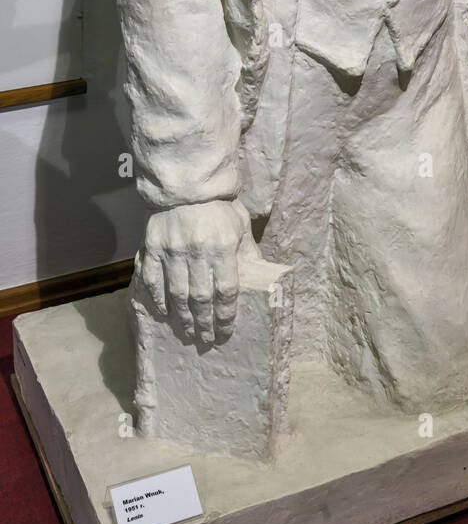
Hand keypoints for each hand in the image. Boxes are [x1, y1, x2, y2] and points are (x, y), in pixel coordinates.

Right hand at [137, 199, 254, 343]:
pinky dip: (157, 300)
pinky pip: (153, 280)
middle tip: (206, 339)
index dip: (226, 316)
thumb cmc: (219, 206)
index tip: (226, 332)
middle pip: (201, 298)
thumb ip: (247, 253)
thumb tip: (259, 279)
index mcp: (223, 246)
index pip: (226, 291)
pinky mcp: (153, 247)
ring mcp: (172, 250)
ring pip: (177, 294)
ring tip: (188, 331)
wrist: (188, 184)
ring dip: (183, 317)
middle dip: (205, 323)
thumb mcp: (240, 226)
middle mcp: (197, 251)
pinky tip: (164, 312)